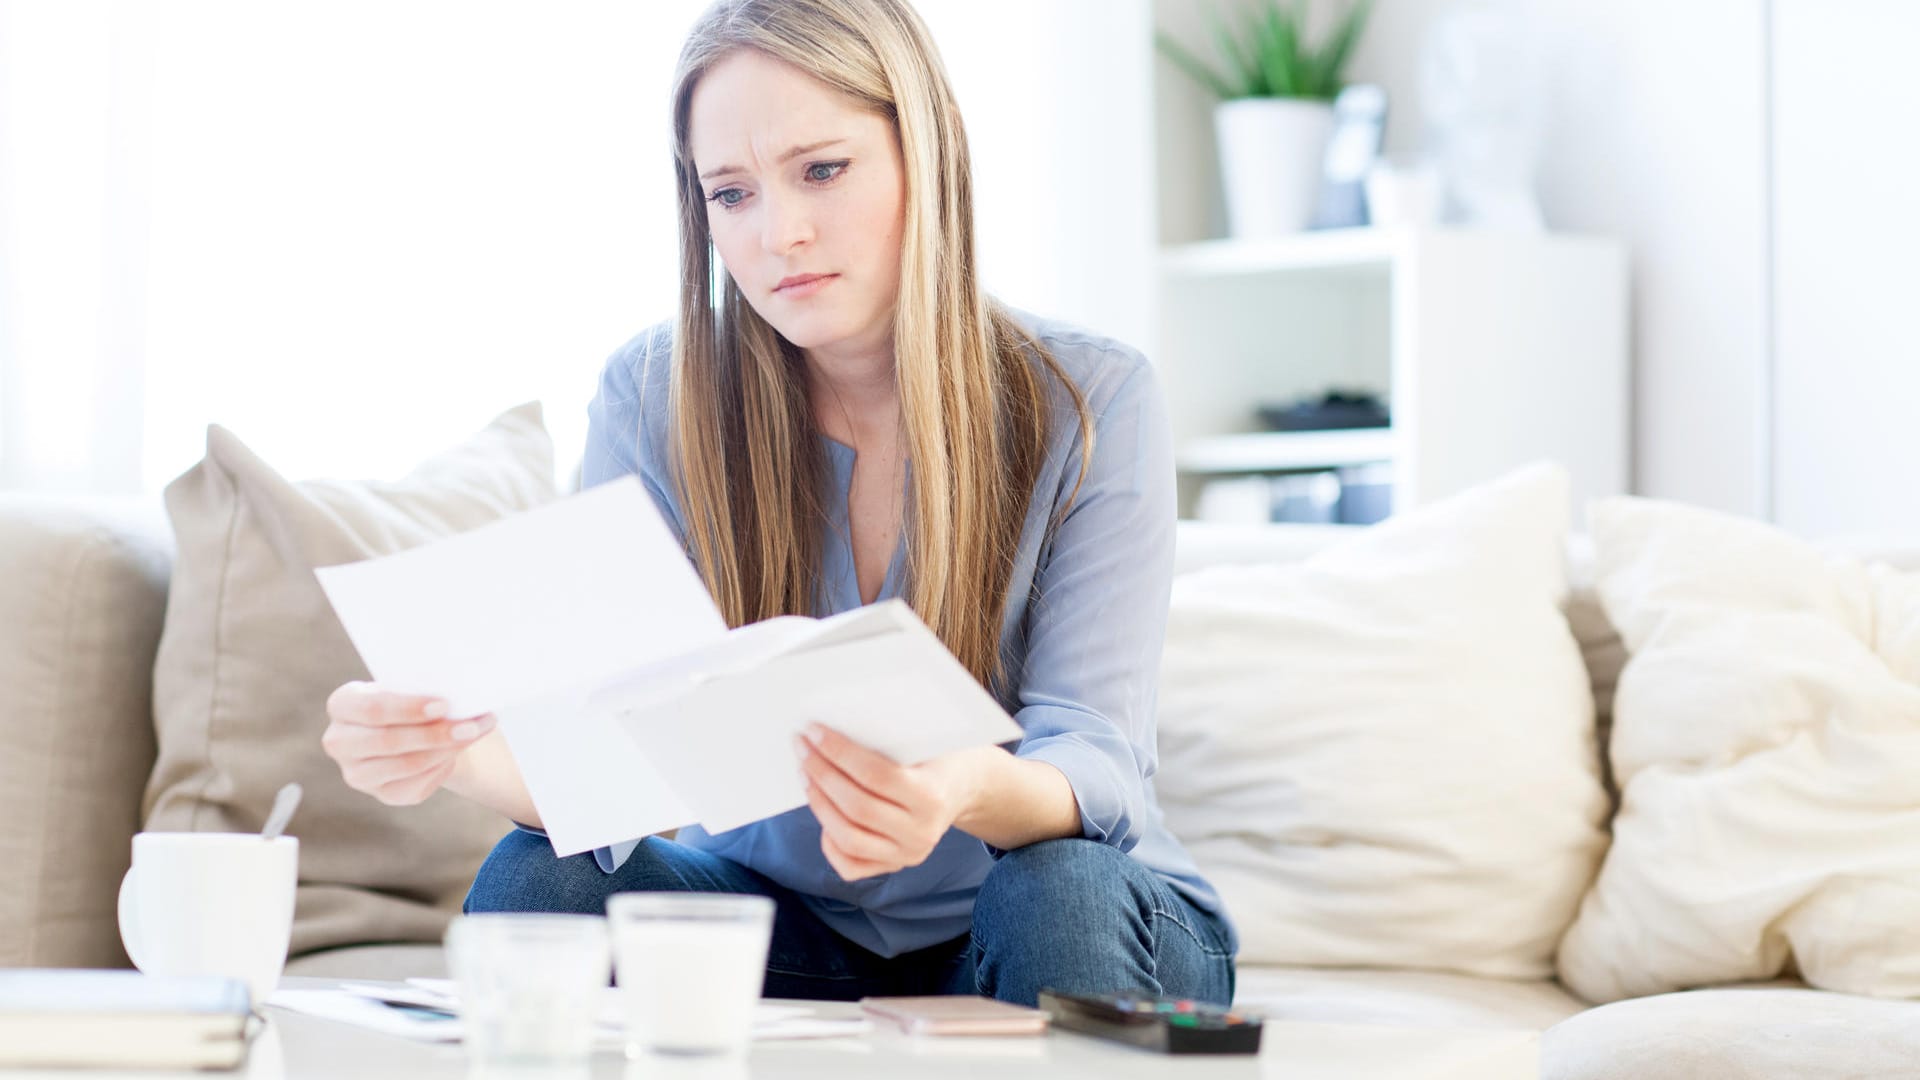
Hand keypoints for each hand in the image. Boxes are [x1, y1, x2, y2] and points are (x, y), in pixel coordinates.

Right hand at [321, 682, 496, 805]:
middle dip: (433, 735)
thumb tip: (462, 695)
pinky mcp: (382, 795)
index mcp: (343, 705)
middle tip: (470, 727)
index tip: (444, 705)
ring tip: (474, 734)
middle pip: (387, 741)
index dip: (408, 708)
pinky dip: (442, 768)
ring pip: (406, 766)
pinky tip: (456, 753)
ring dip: (445, 751)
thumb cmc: (414, 698)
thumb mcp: (412, 686)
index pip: (372, 708)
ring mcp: (357, 773)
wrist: (417, 728)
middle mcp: (340, 742)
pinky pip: (416, 786)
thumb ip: (425, 688)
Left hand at [796, 724, 1000, 880]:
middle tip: (802, 748)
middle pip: (857, 807)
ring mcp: (906, 855)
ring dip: (818, 803)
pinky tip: (823, 811)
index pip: (876, 775)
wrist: (961, 788)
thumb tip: (828, 731)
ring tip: (806, 775)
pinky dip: (828, 841)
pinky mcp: (893, 867)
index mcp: (931, 797)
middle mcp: (920, 833)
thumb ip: (886, 741)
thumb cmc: (936, 756)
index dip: (839, 752)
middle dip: (822, 774)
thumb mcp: (925, 743)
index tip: (813, 731)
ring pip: (848, 837)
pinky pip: (849, 865)